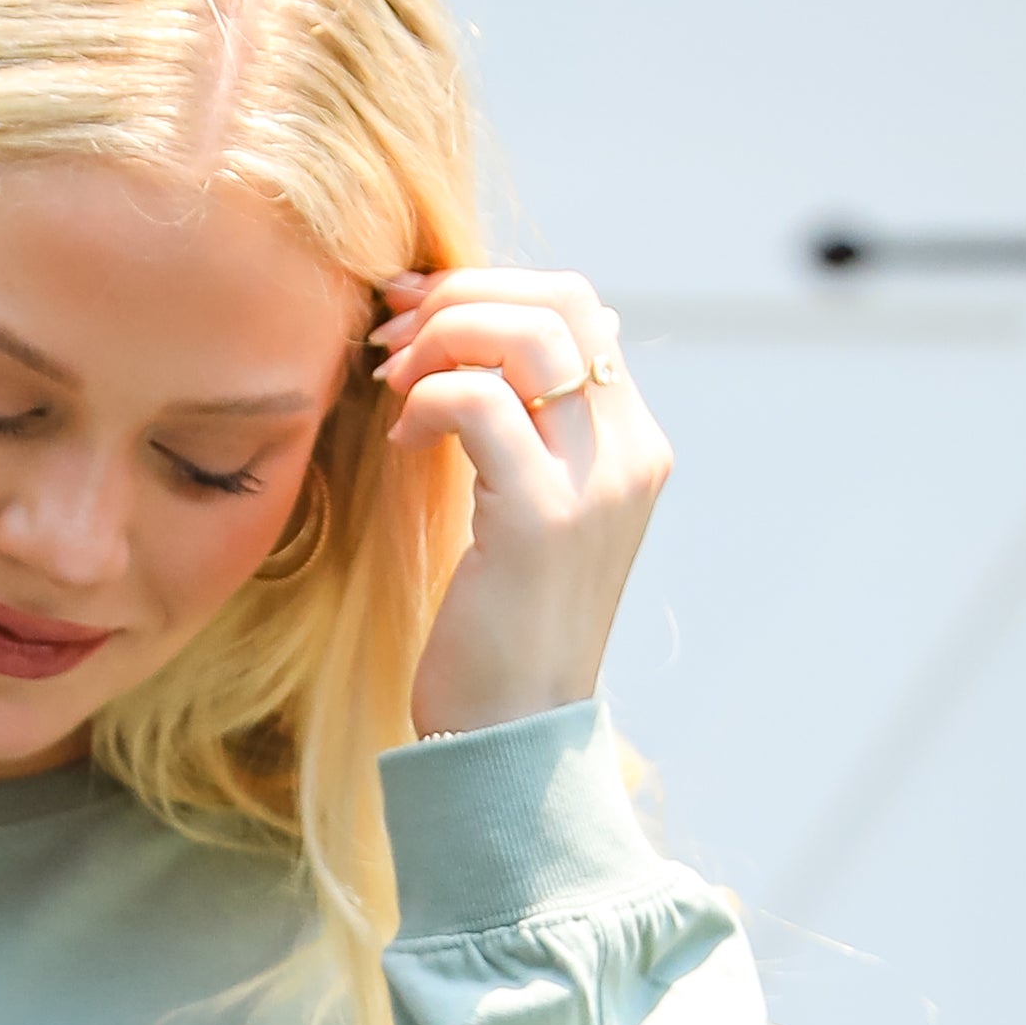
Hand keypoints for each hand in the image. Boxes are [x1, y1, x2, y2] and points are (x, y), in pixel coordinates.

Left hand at [375, 268, 670, 740]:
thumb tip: (481, 344)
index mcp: (632, 443)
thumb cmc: (497, 629)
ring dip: (441, 337)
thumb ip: (523, 431)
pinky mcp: (541, 517)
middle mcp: (629, 453)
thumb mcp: (525, 513)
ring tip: (392, 382)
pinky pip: (479, 402)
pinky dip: (428, 400)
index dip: (490, 289)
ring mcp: (595, 483)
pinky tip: (400, 443)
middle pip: (560, 298)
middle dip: (462, 295)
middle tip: (392, 333)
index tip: (416, 314)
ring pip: (526, 334)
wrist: (510, 735)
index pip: (579, 307)